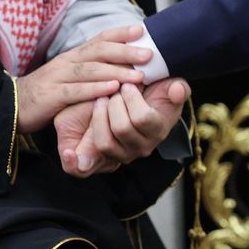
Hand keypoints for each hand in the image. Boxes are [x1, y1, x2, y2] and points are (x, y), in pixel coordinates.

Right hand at [16, 25, 149, 132]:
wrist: (11, 105)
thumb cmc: (47, 92)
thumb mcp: (70, 77)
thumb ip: (91, 70)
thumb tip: (122, 65)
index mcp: (73, 56)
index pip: (99, 39)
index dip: (120, 34)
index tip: (142, 30)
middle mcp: (66, 62)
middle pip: (98, 51)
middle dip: (125, 51)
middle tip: (149, 54)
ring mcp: (58, 77)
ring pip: (90, 70)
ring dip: (116, 71)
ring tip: (138, 75)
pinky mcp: (51, 96)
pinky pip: (76, 91)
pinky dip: (95, 88)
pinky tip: (112, 89)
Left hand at [62, 78, 190, 177]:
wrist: (143, 104)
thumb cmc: (156, 94)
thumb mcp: (172, 88)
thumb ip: (179, 90)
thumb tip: (177, 90)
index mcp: (158, 131)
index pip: (142, 118)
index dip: (131, 98)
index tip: (127, 84)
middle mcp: (142, 147)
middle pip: (122, 128)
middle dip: (114, 103)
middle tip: (112, 90)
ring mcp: (123, 155)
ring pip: (105, 142)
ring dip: (99, 117)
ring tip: (100, 100)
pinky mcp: (104, 159)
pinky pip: (88, 163)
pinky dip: (76, 159)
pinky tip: (70, 150)